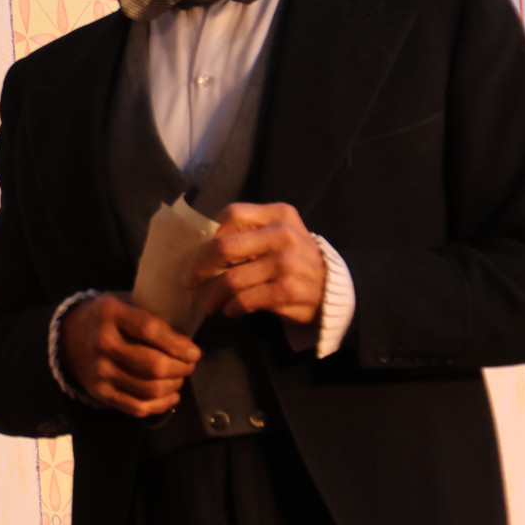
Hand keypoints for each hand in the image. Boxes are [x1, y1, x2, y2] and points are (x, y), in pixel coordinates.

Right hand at [59, 291, 198, 417]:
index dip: (179, 344)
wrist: (66, 337)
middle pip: (154, 366)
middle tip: (189, 364)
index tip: (195, 351)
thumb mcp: (122, 303)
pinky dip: (160, 405)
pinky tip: (171, 395)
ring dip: (174, 386)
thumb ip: (150, 315)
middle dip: (181, 368)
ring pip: (149, 389)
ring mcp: (100, 371)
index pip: (151, 330)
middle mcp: (103, 343)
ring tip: (180, 378)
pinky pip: (137, 407)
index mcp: (111, 314)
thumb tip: (187, 338)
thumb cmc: (105, 317)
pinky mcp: (100, 393)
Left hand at [193, 202, 325, 324]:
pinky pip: (245, 299)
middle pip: (224, 247)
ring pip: (231, 279)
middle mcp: (284, 234)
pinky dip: (231, 308)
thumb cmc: (295, 262)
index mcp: (279, 214)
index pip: (232, 214)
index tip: (198, 254)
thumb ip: (248, 235)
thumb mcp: (278, 237)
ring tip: (206, 304)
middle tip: (189, 282)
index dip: (209, 235)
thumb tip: (198, 249)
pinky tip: (230, 310)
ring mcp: (287, 262)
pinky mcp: (288, 289)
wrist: (335, 289)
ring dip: (212, 295)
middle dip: (199, 267)